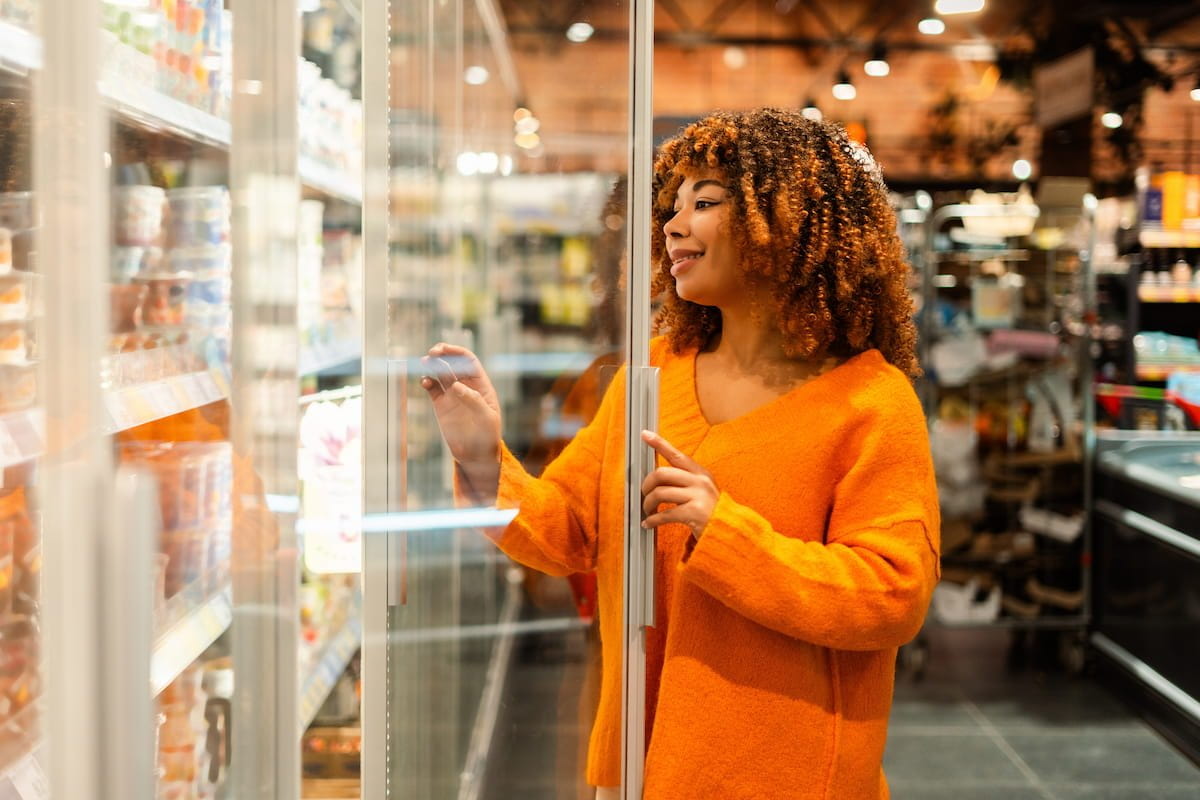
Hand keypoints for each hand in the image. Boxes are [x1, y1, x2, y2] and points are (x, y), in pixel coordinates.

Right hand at [419, 343, 501, 471]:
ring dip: (432, 365)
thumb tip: (457, 386)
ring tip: (424, 363)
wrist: (476, 455)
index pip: (469, 361)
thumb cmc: (488, 437)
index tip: (445, 350)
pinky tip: (424, 382)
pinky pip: (432, 388)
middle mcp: (465, 386)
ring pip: (440, 373)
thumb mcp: (487, 419)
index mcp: (480, 385)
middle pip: (452, 363)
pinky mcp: (441, 405)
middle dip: (442, 354)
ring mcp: (452, 395)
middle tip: (432, 353)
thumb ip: (474, 401)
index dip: (457, 352)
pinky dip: (427, 382)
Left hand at [640, 430, 717, 537]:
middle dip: (647, 484)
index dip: (659, 443)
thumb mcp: (701, 490)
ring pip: (660, 493)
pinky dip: (653, 520)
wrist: (728, 532)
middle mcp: (700, 481)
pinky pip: (664, 514)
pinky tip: (649, 523)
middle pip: (662, 473)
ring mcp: (698, 496)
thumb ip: (683, 480)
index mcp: (700, 473)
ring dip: (648, 503)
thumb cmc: (709, 511)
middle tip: (644, 493)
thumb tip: (656, 477)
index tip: (645, 434)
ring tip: (647, 510)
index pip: (676, 455)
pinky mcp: (694, 513)